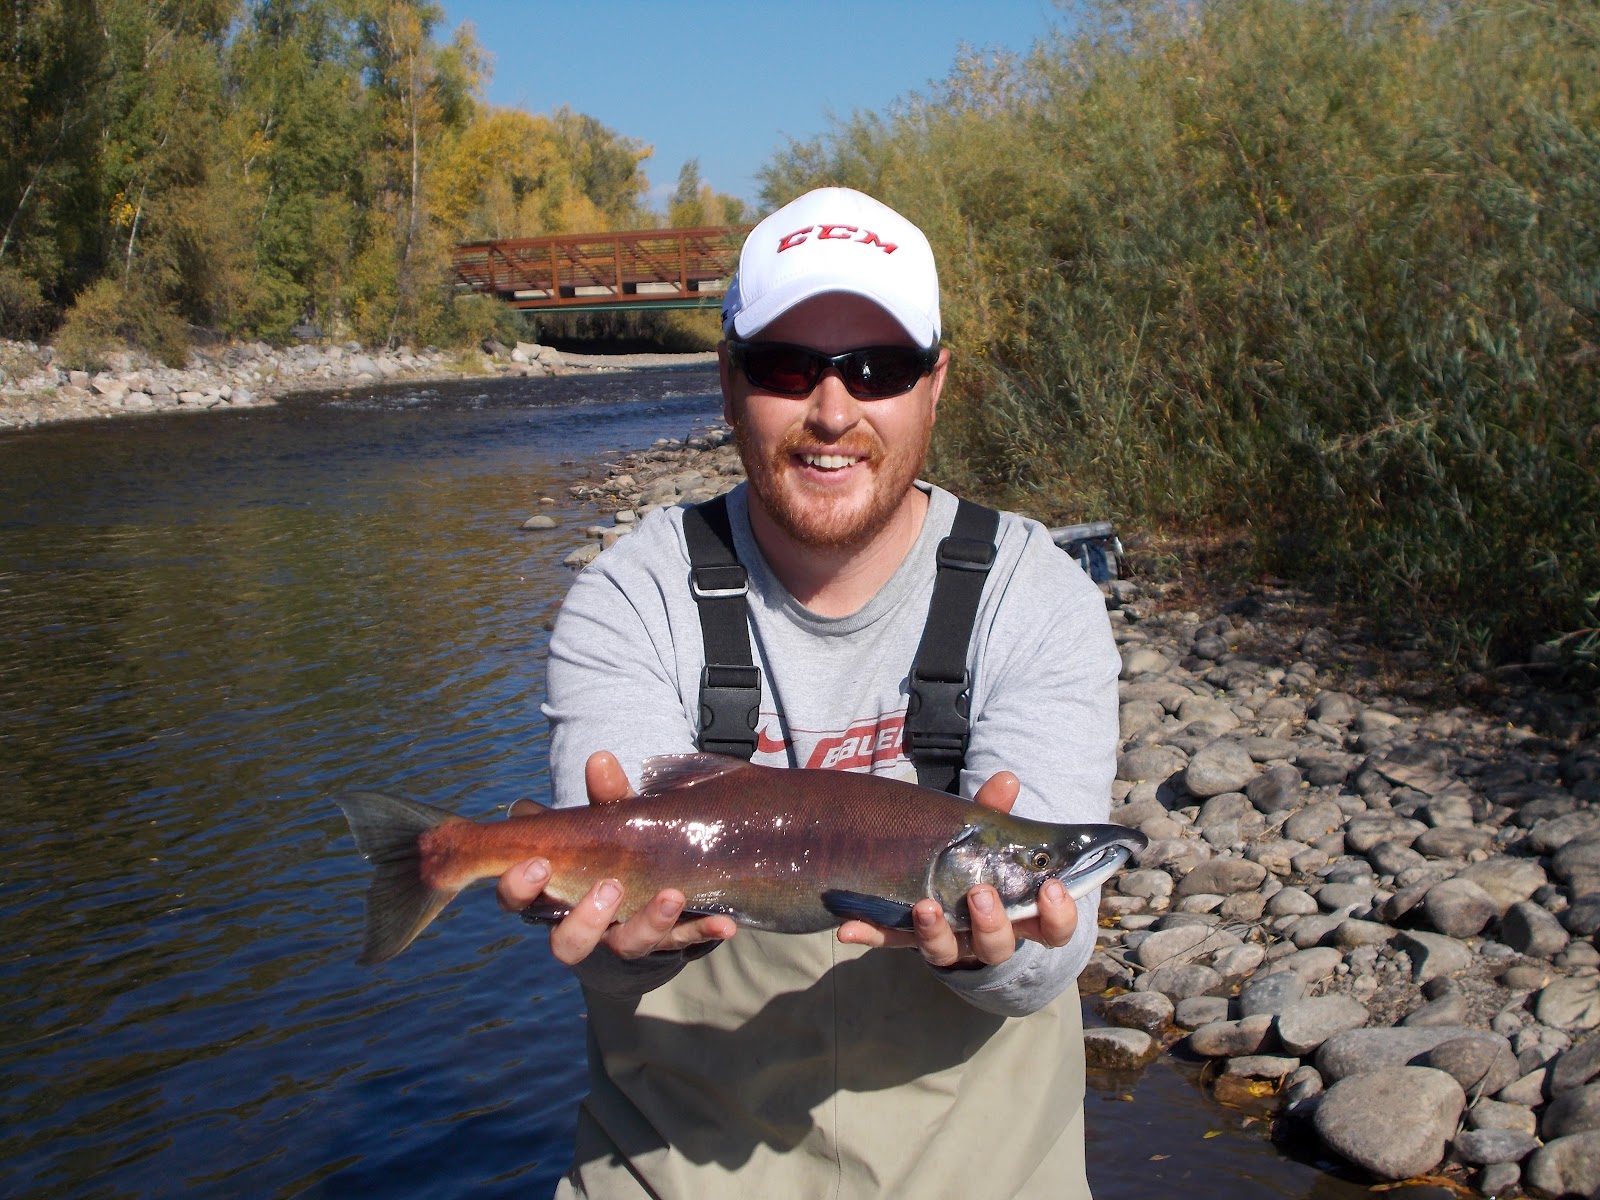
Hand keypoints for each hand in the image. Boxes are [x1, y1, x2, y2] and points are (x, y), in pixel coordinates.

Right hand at [495, 751, 736, 963]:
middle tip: (609, 888)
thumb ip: (605, 798)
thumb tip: (601, 760)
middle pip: (568, 942)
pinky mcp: (666, 943)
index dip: (519, 886)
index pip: (518, 899)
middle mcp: (583, 926)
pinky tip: (724, 923)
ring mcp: (625, 940)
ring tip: (672, 896)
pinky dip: (703, 931)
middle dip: (586, 919)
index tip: (537, 864)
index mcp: (552, 894)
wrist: (646, 898)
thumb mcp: (607, 823)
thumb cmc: (613, 852)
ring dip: (649, 924)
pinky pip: (685, 943)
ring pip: (627, 946)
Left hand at [835, 771, 1078, 967]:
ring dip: (934, 932)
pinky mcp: (907, 940)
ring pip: (945, 951)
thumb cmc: (978, 864)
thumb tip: (1006, 780)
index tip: (1053, 889)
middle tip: (981, 894)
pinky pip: (889, 941)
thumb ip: (996, 814)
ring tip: (923, 907)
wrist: (941, 894)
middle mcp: (985, 937)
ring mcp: (947, 942)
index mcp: (1019, 914)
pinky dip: (870, 935)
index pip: (1054, 929)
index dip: (1058, 915)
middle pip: (999, 947)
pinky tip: (849, 928)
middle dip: (991, 924)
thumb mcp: (988, 839)